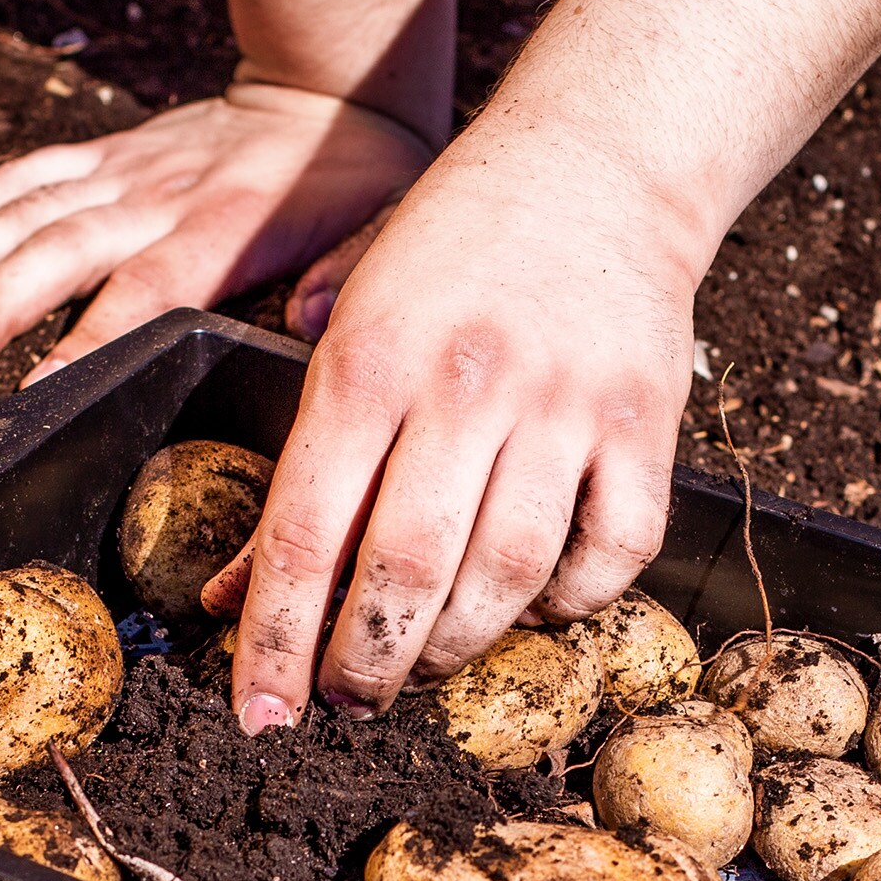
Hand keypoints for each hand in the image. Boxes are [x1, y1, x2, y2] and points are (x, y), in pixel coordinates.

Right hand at [0, 81, 432, 383]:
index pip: (142, 295)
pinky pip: (28, 178)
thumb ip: (351, 275)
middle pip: (56, 255)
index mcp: (222, 228)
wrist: (332, 85)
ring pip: (22, 213)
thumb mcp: (384, 227)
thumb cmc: (361, 178)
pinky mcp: (108, 154)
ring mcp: (125, 171)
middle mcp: (157, 195)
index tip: (31, 394)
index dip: (84, 344)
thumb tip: (316, 320)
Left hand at [201, 123, 701, 729]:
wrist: (597, 163)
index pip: (308, 531)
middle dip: (366, 665)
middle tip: (349, 701)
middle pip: (406, 574)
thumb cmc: (450, 253)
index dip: (276, 640)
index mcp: (371, 360)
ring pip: (508, 579)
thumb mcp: (351, 331)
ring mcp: (566, 407)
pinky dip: (569, 603)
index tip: (257, 716)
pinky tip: (533, 604)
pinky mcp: (645, 424)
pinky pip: (612, 554)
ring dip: (456, 649)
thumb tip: (234, 594)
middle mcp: (467, 386)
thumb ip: (298, 466)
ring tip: (423, 665)